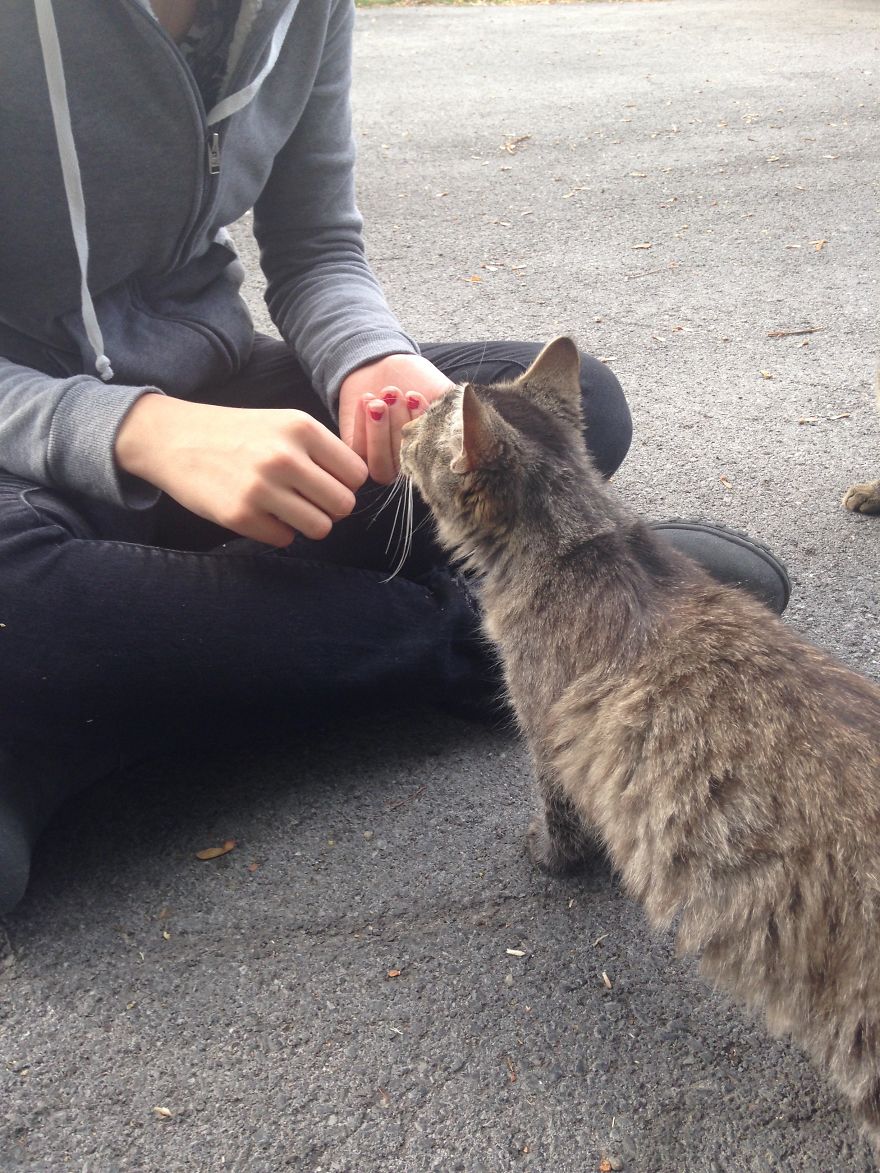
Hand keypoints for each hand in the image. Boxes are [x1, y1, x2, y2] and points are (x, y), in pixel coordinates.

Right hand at [115, 394, 367, 546]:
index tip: (325, 482)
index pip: (356, 474)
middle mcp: (285, 456)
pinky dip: (276, 531)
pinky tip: (259, 512)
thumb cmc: (237, 434)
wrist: (173, 438)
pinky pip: (285, 539)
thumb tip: (355, 486)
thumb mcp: (283, 423)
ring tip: (286, 508)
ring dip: (306, 523)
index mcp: (302, 428)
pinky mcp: (240, 515)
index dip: (344, 483)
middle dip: (329, 508)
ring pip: (320, 528)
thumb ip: (320, 450)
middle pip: (343, 505)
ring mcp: (262, 488)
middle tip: (306, 500)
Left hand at [338, 353, 452, 482]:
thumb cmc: (419, 379)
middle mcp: (406, 462)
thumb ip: (457, 416)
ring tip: (383, 398)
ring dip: (380, 433)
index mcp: (431, 454)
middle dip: (400, 428)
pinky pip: (358, 453)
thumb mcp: (443, 393)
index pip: (430, 465)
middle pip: (406, 467)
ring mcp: (380, 459)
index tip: (420, 399)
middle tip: (398, 394)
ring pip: (380, 467)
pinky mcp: (356, 450)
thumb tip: (466, 434)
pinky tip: (368, 399)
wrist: (384, 361)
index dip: (425, 437)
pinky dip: (362, 426)